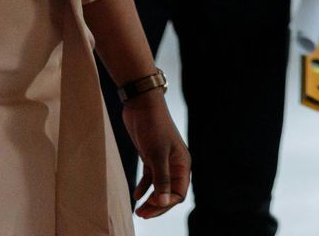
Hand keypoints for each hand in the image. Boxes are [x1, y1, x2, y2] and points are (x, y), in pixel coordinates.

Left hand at [123, 91, 190, 217]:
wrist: (142, 105)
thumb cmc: (153, 127)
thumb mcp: (157, 154)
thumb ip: (161, 179)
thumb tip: (164, 202)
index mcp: (182, 164)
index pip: (179, 193)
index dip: (166, 204)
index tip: (150, 208)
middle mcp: (175, 164)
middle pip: (169, 193)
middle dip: (157, 205)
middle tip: (142, 215)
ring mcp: (162, 161)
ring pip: (159, 187)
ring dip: (150, 199)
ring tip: (139, 211)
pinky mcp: (151, 156)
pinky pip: (150, 178)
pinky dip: (144, 188)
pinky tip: (136, 196)